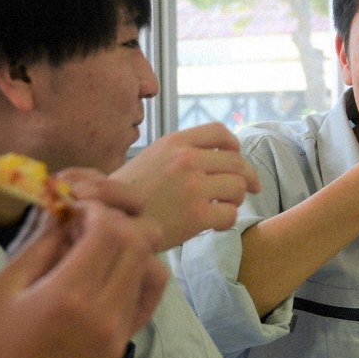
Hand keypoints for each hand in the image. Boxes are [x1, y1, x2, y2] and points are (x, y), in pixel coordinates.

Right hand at [0, 201, 167, 357]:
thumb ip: (38, 248)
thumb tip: (66, 213)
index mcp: (70, 297)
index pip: (111, 231)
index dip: (97, 209)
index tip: (76, 209)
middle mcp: (106, 314)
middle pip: (140, 244)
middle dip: (118, 222)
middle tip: (88, 223)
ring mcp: (120, 334)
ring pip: (153, 269)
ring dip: (133, 248)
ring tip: (101, 248)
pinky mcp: (123, 347)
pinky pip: (148, 299)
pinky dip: (139, 275)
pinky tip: (111, 273)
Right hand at [111, 122, 260, 248]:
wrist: (107, 220)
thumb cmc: (127, 193)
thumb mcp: (151, 157)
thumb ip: (180, 153)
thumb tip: (217, 156)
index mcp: (175, 142)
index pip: (219, 131)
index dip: (234, 145)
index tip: (238, 156)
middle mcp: (186, 159)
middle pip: (237, 162)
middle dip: (246, 177)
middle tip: (251, 189)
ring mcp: (193, 187)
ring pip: (238, 188)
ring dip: (235, 200)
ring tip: (221, 208)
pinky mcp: (196, 216)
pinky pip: (230, 214)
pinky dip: (227, 221)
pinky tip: (214, 225)